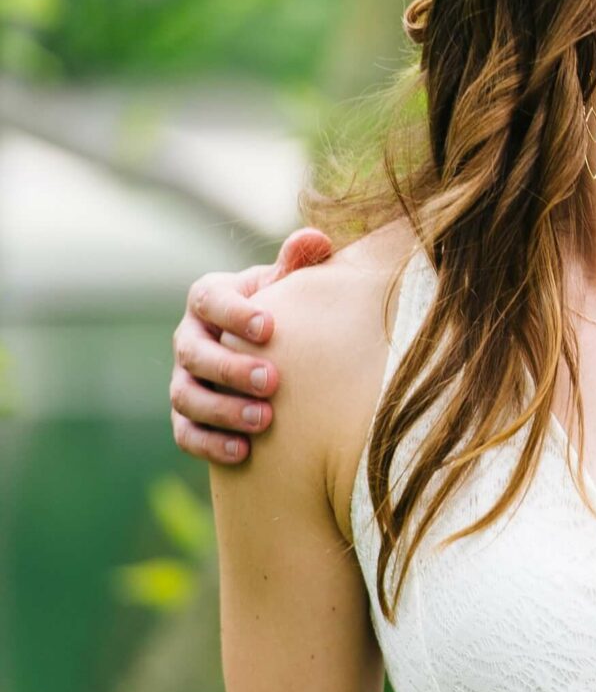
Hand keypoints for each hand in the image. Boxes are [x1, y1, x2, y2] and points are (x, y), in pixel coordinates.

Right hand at [169, 230, 333, 463]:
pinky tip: (244, 453)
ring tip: (264, 421)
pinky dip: (210, 445)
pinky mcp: (186, 417)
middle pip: (194, 354)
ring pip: (186, 397)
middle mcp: (188, 338)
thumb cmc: (280, 312)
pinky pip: (186, 434)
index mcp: (208, 299)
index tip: (269, 328)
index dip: (234, 314)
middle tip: (273, 381)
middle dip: (230, 369)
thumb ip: (298, 262)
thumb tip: (316, 238)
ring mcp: (183, 380)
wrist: (267, 352)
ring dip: (222, 410)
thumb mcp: (285, 284)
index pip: (209, 301)